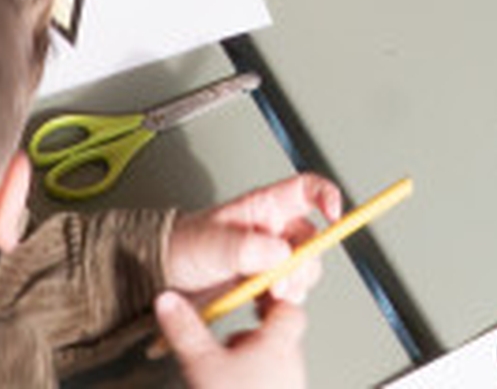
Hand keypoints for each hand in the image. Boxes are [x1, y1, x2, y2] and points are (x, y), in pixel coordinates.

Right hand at [152, 289, 306, 388]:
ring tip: (222, 368)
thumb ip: (185, 329)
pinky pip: (269, 383)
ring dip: (248, 359)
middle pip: (279, 334)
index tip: (248, 293)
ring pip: (272, 361)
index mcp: (279, 343)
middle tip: (226, 337)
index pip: (288, 307)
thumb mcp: (201, 363)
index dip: (269, 297)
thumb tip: (167, 298)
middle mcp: (291, 364)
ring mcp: (289, 387)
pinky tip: (229, 388)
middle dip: (251, 333)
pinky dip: (251, 381)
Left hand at [163, 172, 340, 298]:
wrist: (162, 278)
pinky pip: (288, 292)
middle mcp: (271, 230)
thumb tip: (280, 252)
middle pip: (311, 239)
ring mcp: (269, 258)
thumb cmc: (181, 247)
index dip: (326, 196)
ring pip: (303, 269)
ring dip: (293, 286)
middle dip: (302, 263)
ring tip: (268, 296)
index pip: (306, 189)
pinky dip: (282, 303)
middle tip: (279, 282)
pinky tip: (263, 306)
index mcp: (263, 207)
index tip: (335, 215)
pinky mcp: (264, 283)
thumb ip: (244, 246)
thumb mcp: (209, 243)